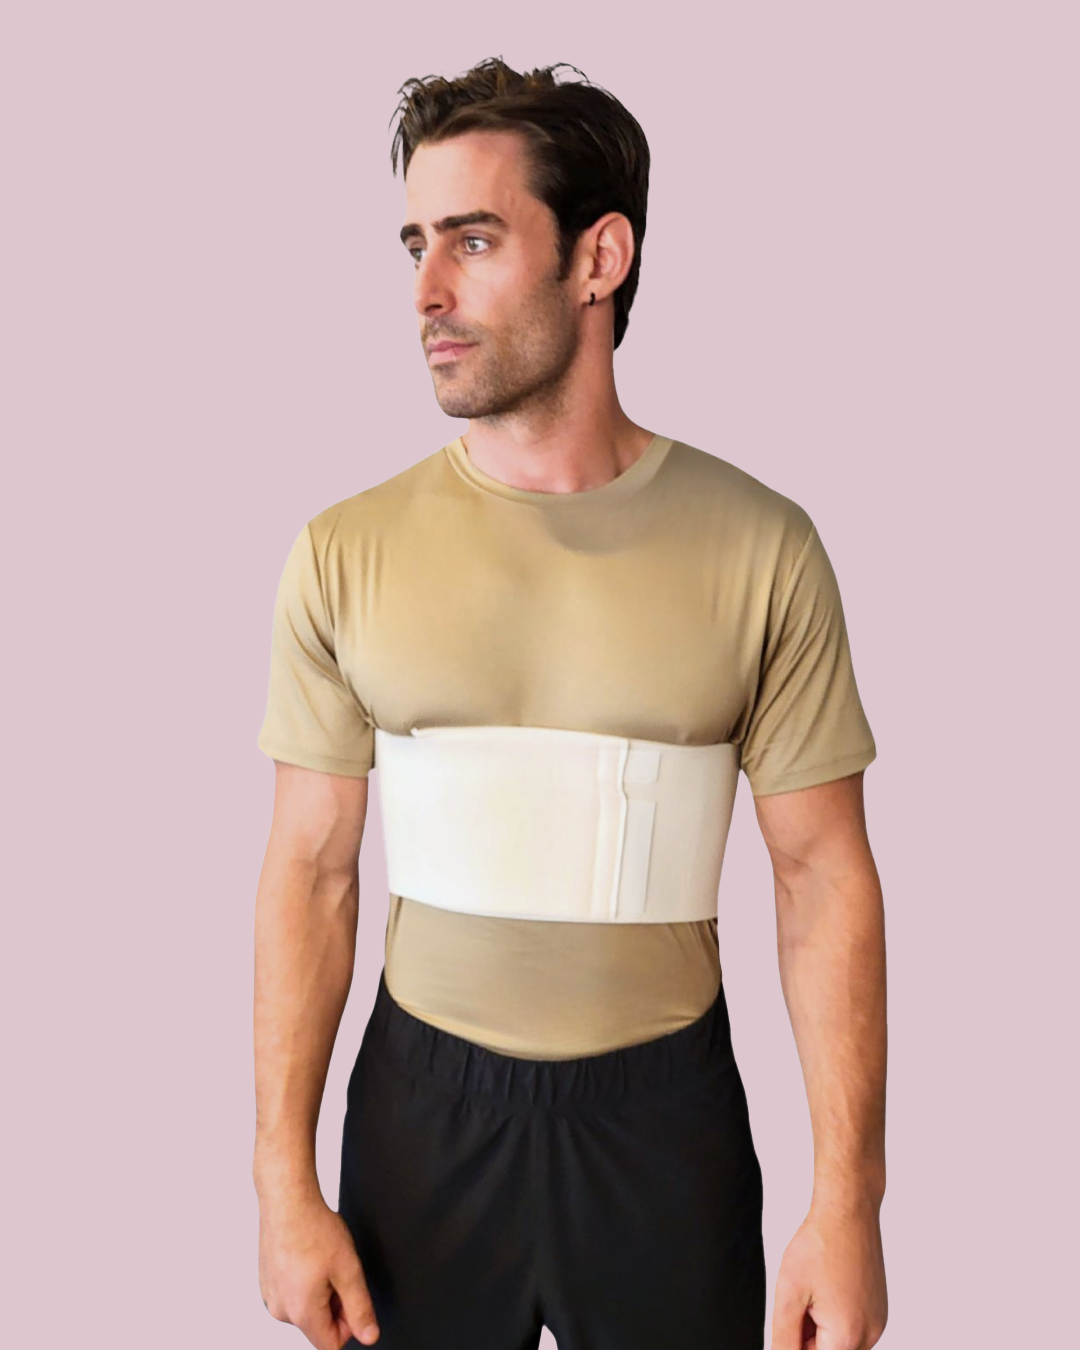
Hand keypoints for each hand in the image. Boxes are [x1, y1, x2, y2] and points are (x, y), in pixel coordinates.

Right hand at [258, 1188, 380, 1347]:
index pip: (331, 1345)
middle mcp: (280, 1310)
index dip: (350, 1324)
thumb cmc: (313, 1227)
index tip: (353, 1296)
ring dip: (320, 1291)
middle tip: (339, 1269)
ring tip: (323, 1259)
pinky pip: (292, 1294)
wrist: (287, 1200)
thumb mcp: (349, 1269)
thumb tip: (369, 1335)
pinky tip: (309, 1256)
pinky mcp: (267, 1282)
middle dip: (335, 1304)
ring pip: (306, 1309)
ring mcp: (270, 1296)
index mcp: (301, 1312)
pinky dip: (305, 1281)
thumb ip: (361, 1307)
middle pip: (318, 1326)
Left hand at [771, 1198, 886, 1348]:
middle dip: (807, 1334)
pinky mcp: (878, 1309)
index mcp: (847, 1337)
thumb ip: (784, 1336)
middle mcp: (869, 1335)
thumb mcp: (789, 1293)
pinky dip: (833, 1314)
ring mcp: (877, 1322)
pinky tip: (826, 1286)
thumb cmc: (820, 1245)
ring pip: (838, 1340)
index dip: (795, 1340)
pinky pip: (851, 1325)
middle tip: (800, 1299)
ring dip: (819, 1325)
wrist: (848, 1211)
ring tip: (813, 1288)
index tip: (793, 1313)